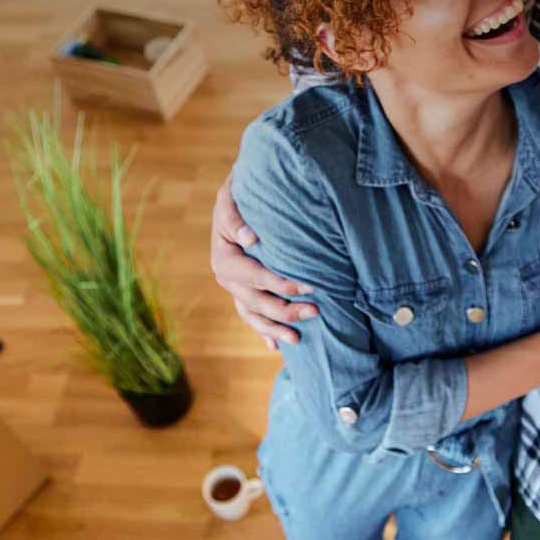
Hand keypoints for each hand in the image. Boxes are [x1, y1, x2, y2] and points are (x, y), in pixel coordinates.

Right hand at [211, 181, 317, 349]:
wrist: (239, 195)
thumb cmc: (239, 193)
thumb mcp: (230, 196)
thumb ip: (236, 216)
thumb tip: (250, 238)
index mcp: (224, 258)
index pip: (254, 276)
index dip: (280, 284)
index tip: (307, 287)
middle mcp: (226, 277)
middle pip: (257, 301)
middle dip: (285, 310)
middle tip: (315, 312)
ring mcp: (234, 288)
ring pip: (254, 315)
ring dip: (275, 328)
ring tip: (298, 339)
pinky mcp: (242, 292)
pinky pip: (251, 316)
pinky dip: (263, 331)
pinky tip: (275, 346)